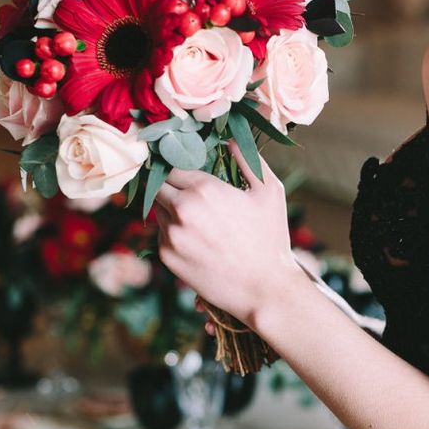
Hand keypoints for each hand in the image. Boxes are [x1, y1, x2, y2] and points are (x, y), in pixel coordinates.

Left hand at [155, 139, 298, 324]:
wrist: (264, 289)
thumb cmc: (271, 237)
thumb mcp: (268, 191)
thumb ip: (248, 159)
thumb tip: (230, 139)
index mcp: (204, 190)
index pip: (173, 164)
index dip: (179, 162)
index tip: (186, 165)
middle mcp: (181, 211)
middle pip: (158, 184)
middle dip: (170, 183)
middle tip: (186, 186)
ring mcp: (170, 236)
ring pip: (157, 210)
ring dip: (170, 207)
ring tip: (196, 215)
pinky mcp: (166, 258)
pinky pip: (161, 234)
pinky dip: (173, 231)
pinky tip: (196, 237)